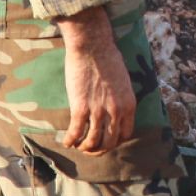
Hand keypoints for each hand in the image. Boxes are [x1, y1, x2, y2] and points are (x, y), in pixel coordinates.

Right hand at [58, 12, 137, 152]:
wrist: (93, 47)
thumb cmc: (108, 58)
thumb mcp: (123, 82)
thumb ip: (120, 97)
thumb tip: (113, 107)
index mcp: (129, 104)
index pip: (126, 134)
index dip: (115, 141)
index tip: (106, 140)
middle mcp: (116, 111)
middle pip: (110, 142)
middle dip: (99, 149)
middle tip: (90, 148)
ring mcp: (99, 111)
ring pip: (93, 141)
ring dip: (85, 148)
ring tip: (78, 146)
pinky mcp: (80, 108)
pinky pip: (76, 132)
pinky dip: (70, 140)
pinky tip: (66, 141)